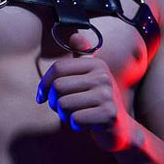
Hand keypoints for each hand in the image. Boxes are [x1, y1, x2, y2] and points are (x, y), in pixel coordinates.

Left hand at [36, 30, 132, 151]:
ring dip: (64, 115)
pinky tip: (85, 124)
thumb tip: (75, 36)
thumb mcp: (91, 77)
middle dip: (54, 102)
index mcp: (96, 64)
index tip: (42, 97)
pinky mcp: (109, 114)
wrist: (120, 128)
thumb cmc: (98, 102)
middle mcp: (103, 76)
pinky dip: (75, 125)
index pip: (58, 68)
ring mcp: (107, 95)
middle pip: (58, 87)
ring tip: (76, 115)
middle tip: (63, 109)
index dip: (43, 84)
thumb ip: (82, 58)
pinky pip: (75, 119)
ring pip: (63, 105)